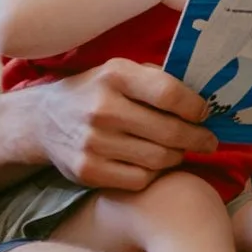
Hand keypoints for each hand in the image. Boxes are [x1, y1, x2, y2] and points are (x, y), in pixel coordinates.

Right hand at [25, 56, 217, 197]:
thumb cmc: (96, 92)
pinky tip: (152, 164)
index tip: (204, 114)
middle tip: (208, 141)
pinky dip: (153, 174)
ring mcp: (93, 143)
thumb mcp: (120, 72)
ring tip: (178, 151)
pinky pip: (140, 179)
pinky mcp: (87, 171)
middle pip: (170, 132)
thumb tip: (203, 98)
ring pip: (159, 159)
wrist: (44, 120)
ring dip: (176, 157)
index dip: (195, 108)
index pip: (170, 94)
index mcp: (115, 75)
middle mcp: (102, 109)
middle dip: (197, 139)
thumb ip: (156, 80)